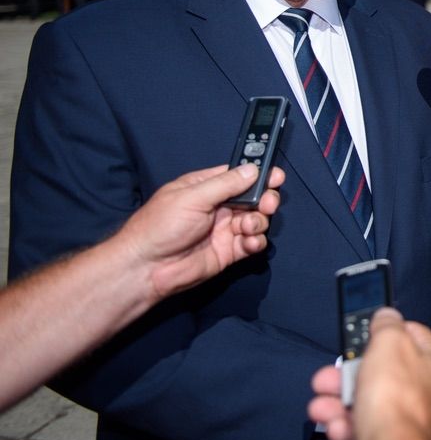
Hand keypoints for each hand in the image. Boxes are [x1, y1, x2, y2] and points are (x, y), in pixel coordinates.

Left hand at [113, 164, 284, 300]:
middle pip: (254, 197)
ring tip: (248, 227)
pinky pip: (253, 242)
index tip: (276, 176)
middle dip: (265, 198)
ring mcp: (224, 229)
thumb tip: (253, 170)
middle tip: (267, 203)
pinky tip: (248, 242)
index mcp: (206, 187)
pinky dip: (256, 241)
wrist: (146, 269)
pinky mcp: (229, 251)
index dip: (258, 174)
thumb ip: (225, 184)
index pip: (238, 175)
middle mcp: (218, 207)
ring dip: (259, 221)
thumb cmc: (160, 227)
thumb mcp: (192, 197)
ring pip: (257, 219)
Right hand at [308, 309, 430, 439]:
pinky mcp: (392, 439)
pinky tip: (338, 426)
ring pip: (368, 401)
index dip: (383, 331)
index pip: (410, 334)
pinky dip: (346, 425)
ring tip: (322, 404)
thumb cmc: (396, 398)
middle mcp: (425, 390)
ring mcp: (409, 417)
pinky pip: (365, 426)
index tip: (362, 333)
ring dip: (339, 401)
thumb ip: (387, 323)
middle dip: (348, 373)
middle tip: (329, 375)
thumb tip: (386, 315)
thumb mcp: (389, 342)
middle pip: (382, 372)